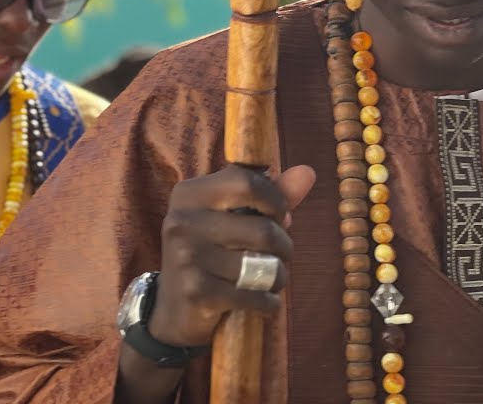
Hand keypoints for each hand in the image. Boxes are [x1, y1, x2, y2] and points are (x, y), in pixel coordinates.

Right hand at [145, 164, 315, 347]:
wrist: (174, 309)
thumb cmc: (212, 254)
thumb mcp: (233, 218)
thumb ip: (270, 195)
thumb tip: (308, 172)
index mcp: (189, 194)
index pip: (246, 182)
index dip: (276, 200)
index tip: (280, 216)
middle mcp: (182, 221)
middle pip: (263, 230)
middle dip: (284, 247)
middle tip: (280, 255)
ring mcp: (187, 257)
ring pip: (263, 266)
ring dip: (278, 278)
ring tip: (270, 279)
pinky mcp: (196, 291)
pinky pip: (255, 296)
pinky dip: (268, 303)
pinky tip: (262, 302)